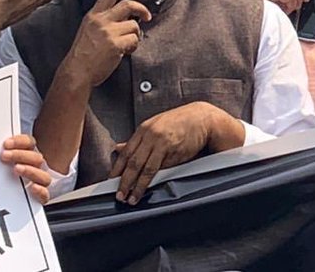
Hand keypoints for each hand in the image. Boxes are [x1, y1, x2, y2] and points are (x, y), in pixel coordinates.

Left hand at [1, 135, 51, 204]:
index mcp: (27, 156)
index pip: (30, 143)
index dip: (20, 141)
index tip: (6, 144)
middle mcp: (35, 168)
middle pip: (36, 158)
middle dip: (20, 155)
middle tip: (4, 156)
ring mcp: (39, 183)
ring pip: (43, 175)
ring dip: (30, 170)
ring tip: (16, 169)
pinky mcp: (39, 199)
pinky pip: (45, 194)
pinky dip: (40, 190)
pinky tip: (32, 187)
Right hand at [62, 0, 151, 89]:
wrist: (77, 72)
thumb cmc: (84, 53)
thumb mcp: (89, 30)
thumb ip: (105, 20)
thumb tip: (126, 16)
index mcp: (93, 15)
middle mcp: (101, 20)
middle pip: (128, 5)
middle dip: (142, 9)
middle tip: (147, 16)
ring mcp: (108, 31)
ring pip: (134, 26)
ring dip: (134, 36)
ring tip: (125, 45)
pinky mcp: (115, 44)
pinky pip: (134, 40)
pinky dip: (132, 47)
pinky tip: (123, 52)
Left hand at [109, 102, 242, 204]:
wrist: (203, 118)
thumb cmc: (180, 122)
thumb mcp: (155, 126)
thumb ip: (137, 140)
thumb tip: (118, 148)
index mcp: (144, 129)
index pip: (126, 153)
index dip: (117, 170)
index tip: (111, 182)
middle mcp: (150, 135)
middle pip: (133, 162)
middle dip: (124, 182)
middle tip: (119, 195)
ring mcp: (162, 143)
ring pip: (145, 168)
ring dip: (137, 186)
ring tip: (132, 198)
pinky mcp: (174, 150)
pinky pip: (161, 168)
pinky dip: (153, 181)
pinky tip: (148, 189)